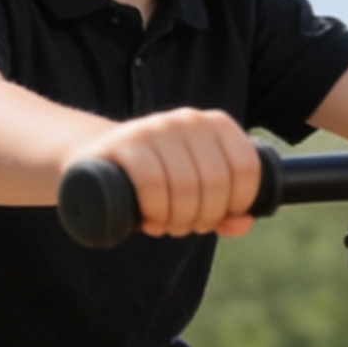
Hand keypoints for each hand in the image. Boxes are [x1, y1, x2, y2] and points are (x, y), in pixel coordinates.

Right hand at [67, 110, 260, 237]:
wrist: (101, 160)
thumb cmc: (159, 180)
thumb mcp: (197, 192)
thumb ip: (226, 210)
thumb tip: (243, 222)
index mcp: (216, 124)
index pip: (246, 168)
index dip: (236, 203)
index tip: (215, 218)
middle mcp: (189, 120)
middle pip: (216, 182)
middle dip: (202, 217)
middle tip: (184, 227)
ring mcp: (156, 127)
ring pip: (185, 186)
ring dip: (177, 220)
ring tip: (165, 225)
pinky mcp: (125, 142)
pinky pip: (152, 182)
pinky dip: (156, 210)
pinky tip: (150, 220)